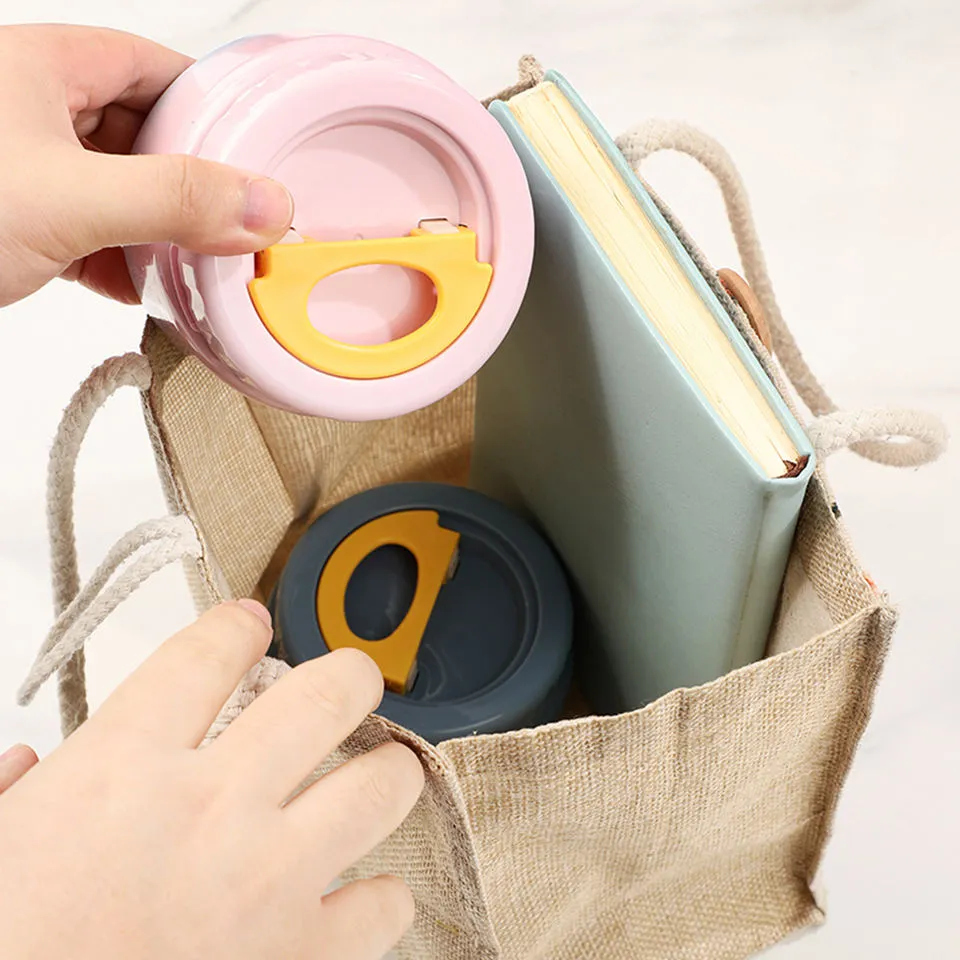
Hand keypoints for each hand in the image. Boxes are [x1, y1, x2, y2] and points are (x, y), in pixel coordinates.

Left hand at [0, 24, 293, 305]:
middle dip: (189, 180)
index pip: (149, 67)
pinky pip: (88, 233)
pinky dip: (123, 261)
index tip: (254, 146)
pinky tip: (148, 288)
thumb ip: (173, 199)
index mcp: (41, 69)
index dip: (207, 103)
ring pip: (117, 189)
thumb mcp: (70, 198)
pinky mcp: (17, 223)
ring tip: (199, 257)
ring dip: (159, 228)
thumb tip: (261, 204)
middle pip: (140, 133)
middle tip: (232, 215)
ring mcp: (25, 171)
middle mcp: (30, 112)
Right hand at [0, 601, 423, 959]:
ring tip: (381, 770)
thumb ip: (15, 793)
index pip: (207, 655)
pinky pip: (383, 906)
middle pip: (324, 697)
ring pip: (378, 787)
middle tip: (350, 682)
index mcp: (122, 769)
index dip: (237, 627)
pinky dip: (382, 897)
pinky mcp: (300, 956)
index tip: (250, 625)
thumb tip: (26, 765)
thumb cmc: (9, 948)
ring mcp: (266, 881)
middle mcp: (209, 809)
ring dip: (388, 772)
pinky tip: (359, 893)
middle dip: (349, 675)